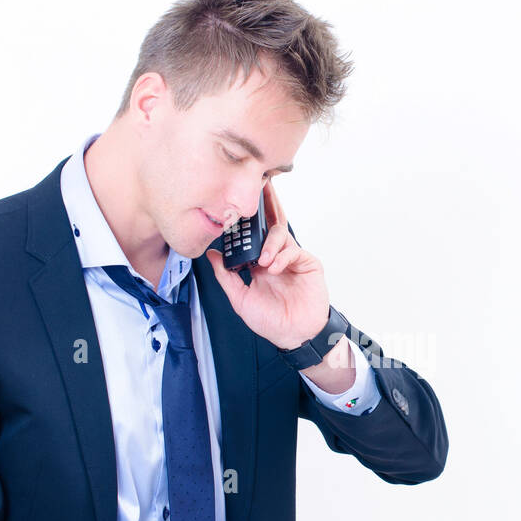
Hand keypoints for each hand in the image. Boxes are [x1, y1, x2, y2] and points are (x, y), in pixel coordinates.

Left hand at [204, 181, 329, 349]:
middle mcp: (277, 256)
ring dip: (269, 244)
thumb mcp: (239, 298)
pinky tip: (274, 267)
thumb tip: (211, 254)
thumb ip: (224, 275)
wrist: (292, 335)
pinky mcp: (308, 264)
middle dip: (267, 204)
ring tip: (263, 261)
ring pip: (281, 234)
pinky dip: (281, 256)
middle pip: (272, 223)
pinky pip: (294, 249)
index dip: (247, 220)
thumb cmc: (269, 320)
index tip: (237, 205)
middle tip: (262, 186)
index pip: (253, 234)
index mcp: (260, 262)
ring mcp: (293, 258)